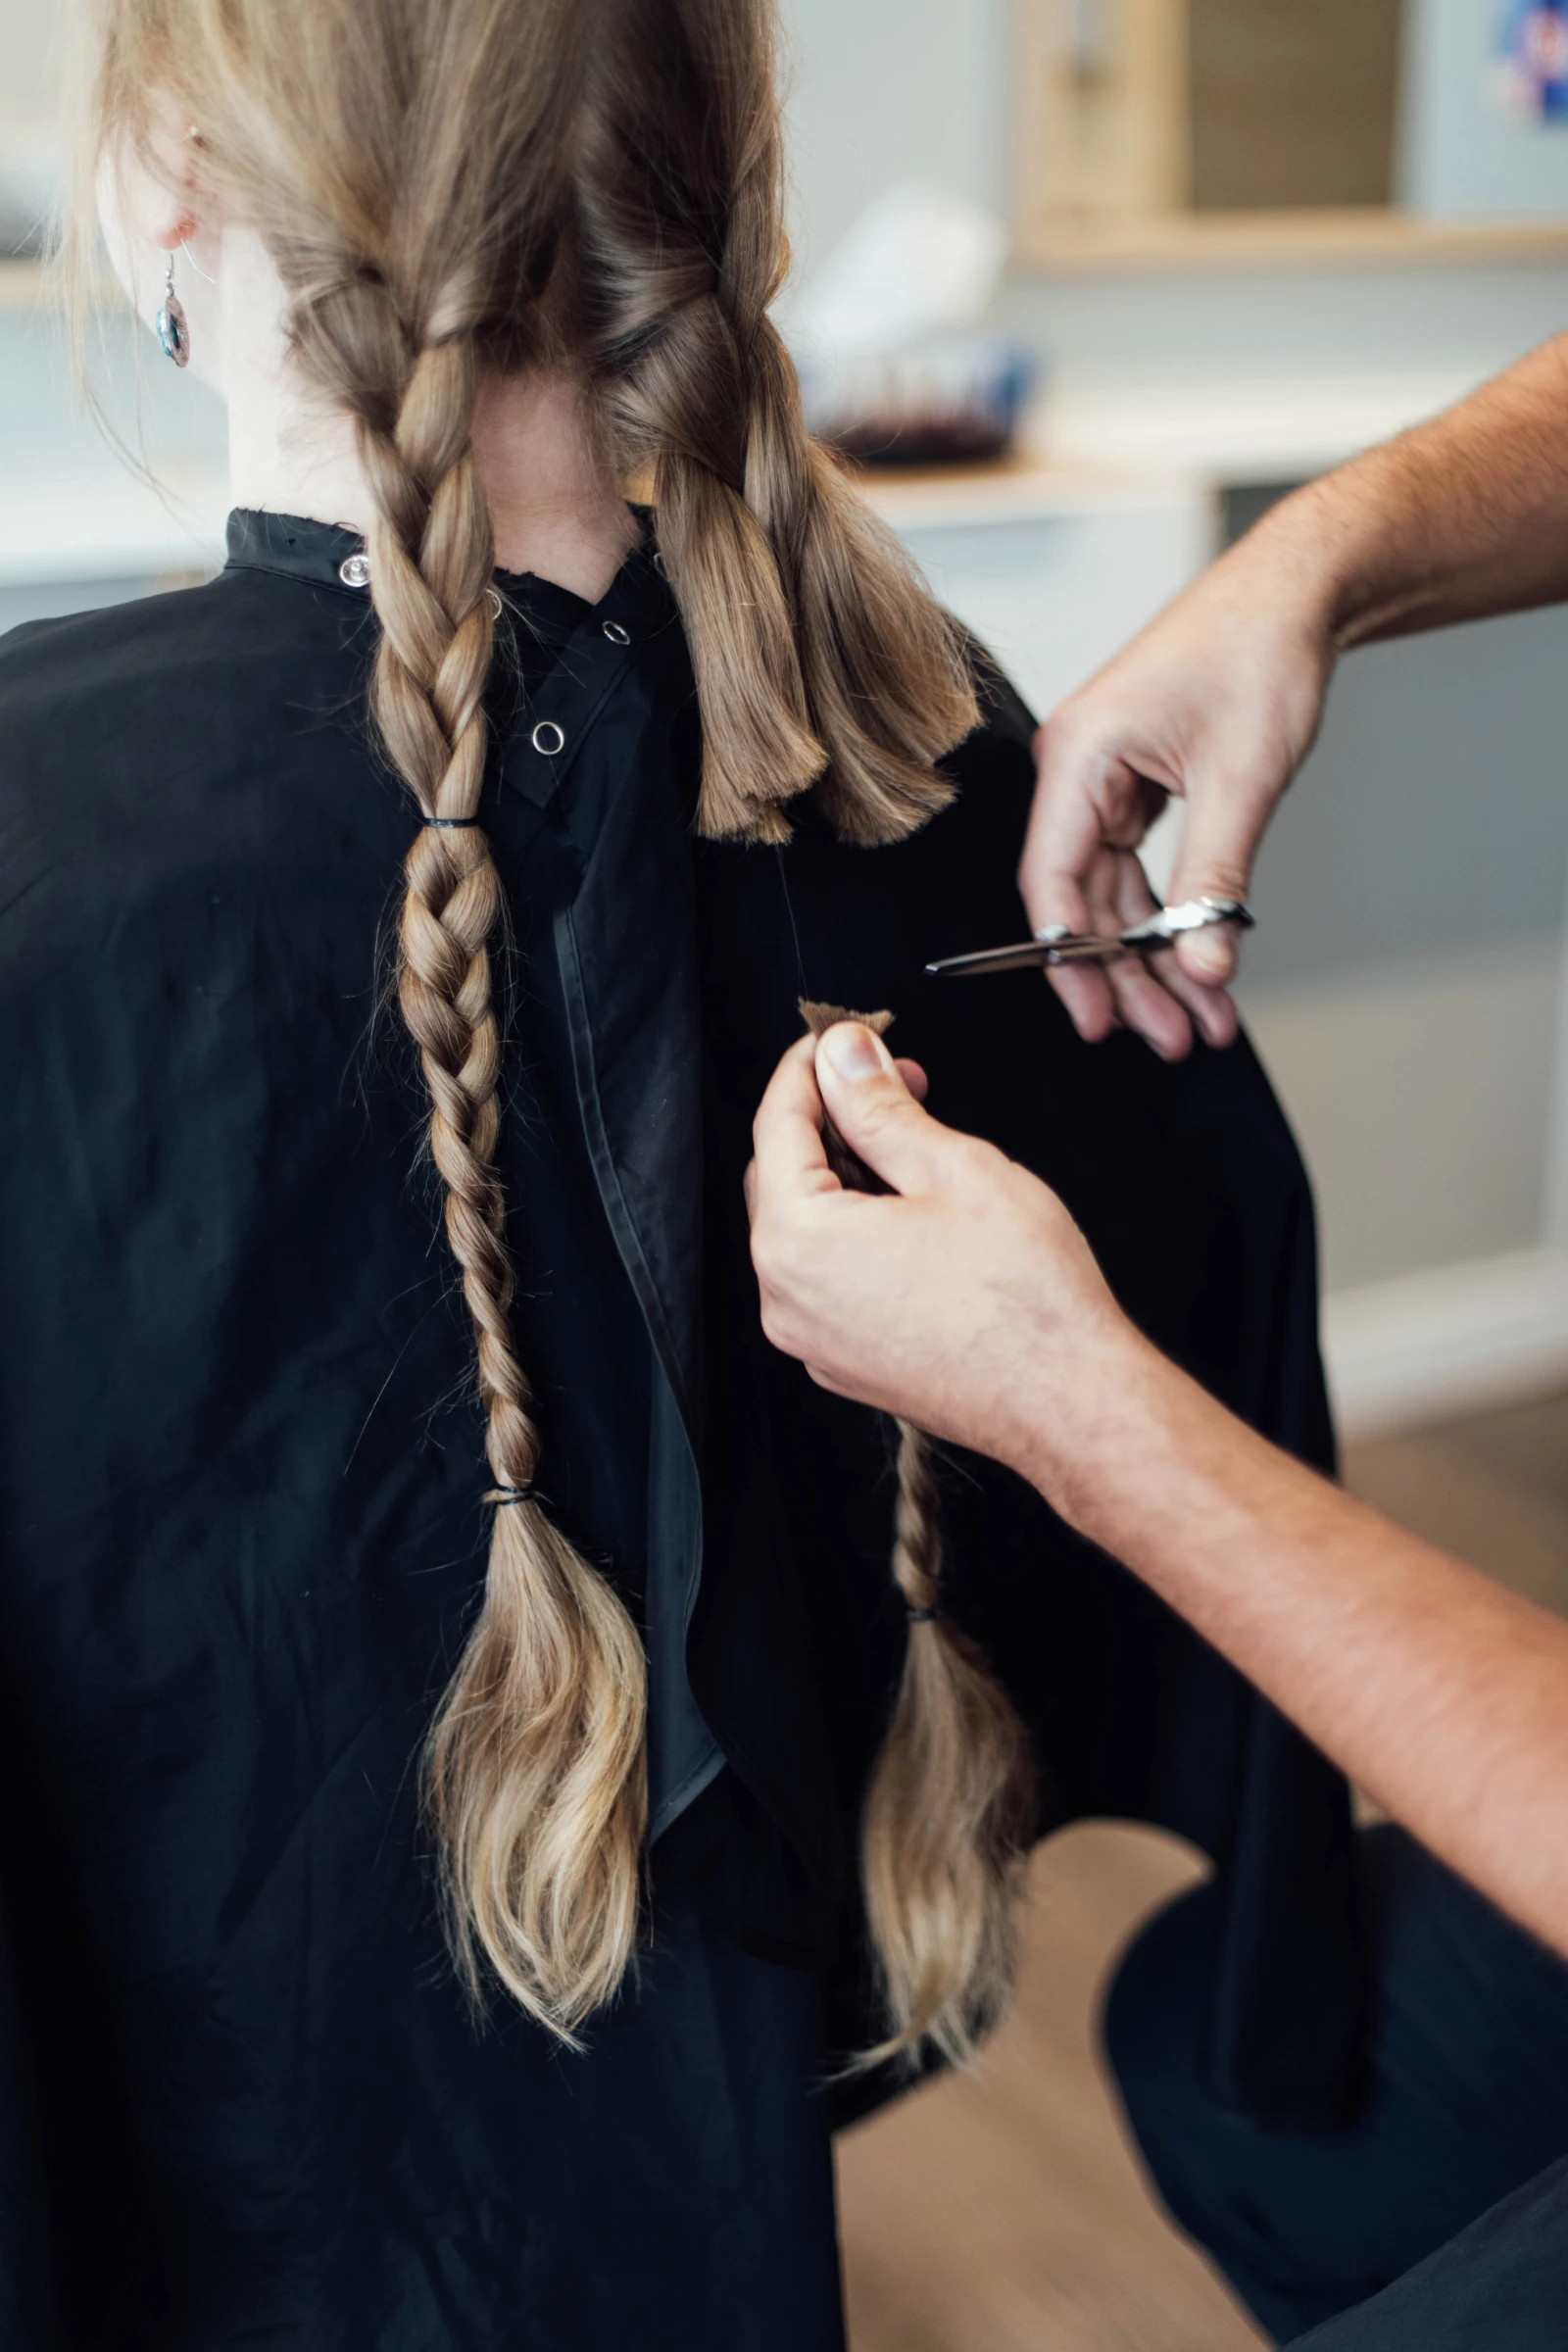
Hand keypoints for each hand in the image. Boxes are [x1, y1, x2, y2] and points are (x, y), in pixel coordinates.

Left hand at [745, 1023, 1143, 1490]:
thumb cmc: (1025, 1298)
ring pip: (806, 1228)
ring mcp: (812, 1340)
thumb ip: (879, 1104)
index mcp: (797, 1240)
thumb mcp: (953, 1167)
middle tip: (895, 1079)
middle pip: (781, 1175)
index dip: (810, 1064)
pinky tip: (912, 1211)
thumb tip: (843, 1055)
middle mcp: (786, 1298)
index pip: (776, 1122)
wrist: (1070, 1403)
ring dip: (847, 1173)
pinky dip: (856, 1231)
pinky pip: (828, 1278)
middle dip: (832, 1116)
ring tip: (916, 1143)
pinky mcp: (845, 1363)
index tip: (845, 1033)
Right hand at [1019, 501, 1339, 1057]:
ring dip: (1154, 958)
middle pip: (1082, 902)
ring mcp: (1102, 780)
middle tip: (1174, 1037)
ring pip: (1113, 896)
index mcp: (1077, 757)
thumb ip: (1212, 885)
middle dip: (1129, 976)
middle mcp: (1075, 772)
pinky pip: (1137, 871)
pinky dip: (1169, 918)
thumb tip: (1202, 970)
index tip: (1101, 1019)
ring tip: (1199, 1016)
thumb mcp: (1241, 781)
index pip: (1051, 884)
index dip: (1070, 962)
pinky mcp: (1133, 786)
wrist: (1296, 590)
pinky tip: (1199, 962)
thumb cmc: (1260, 652)